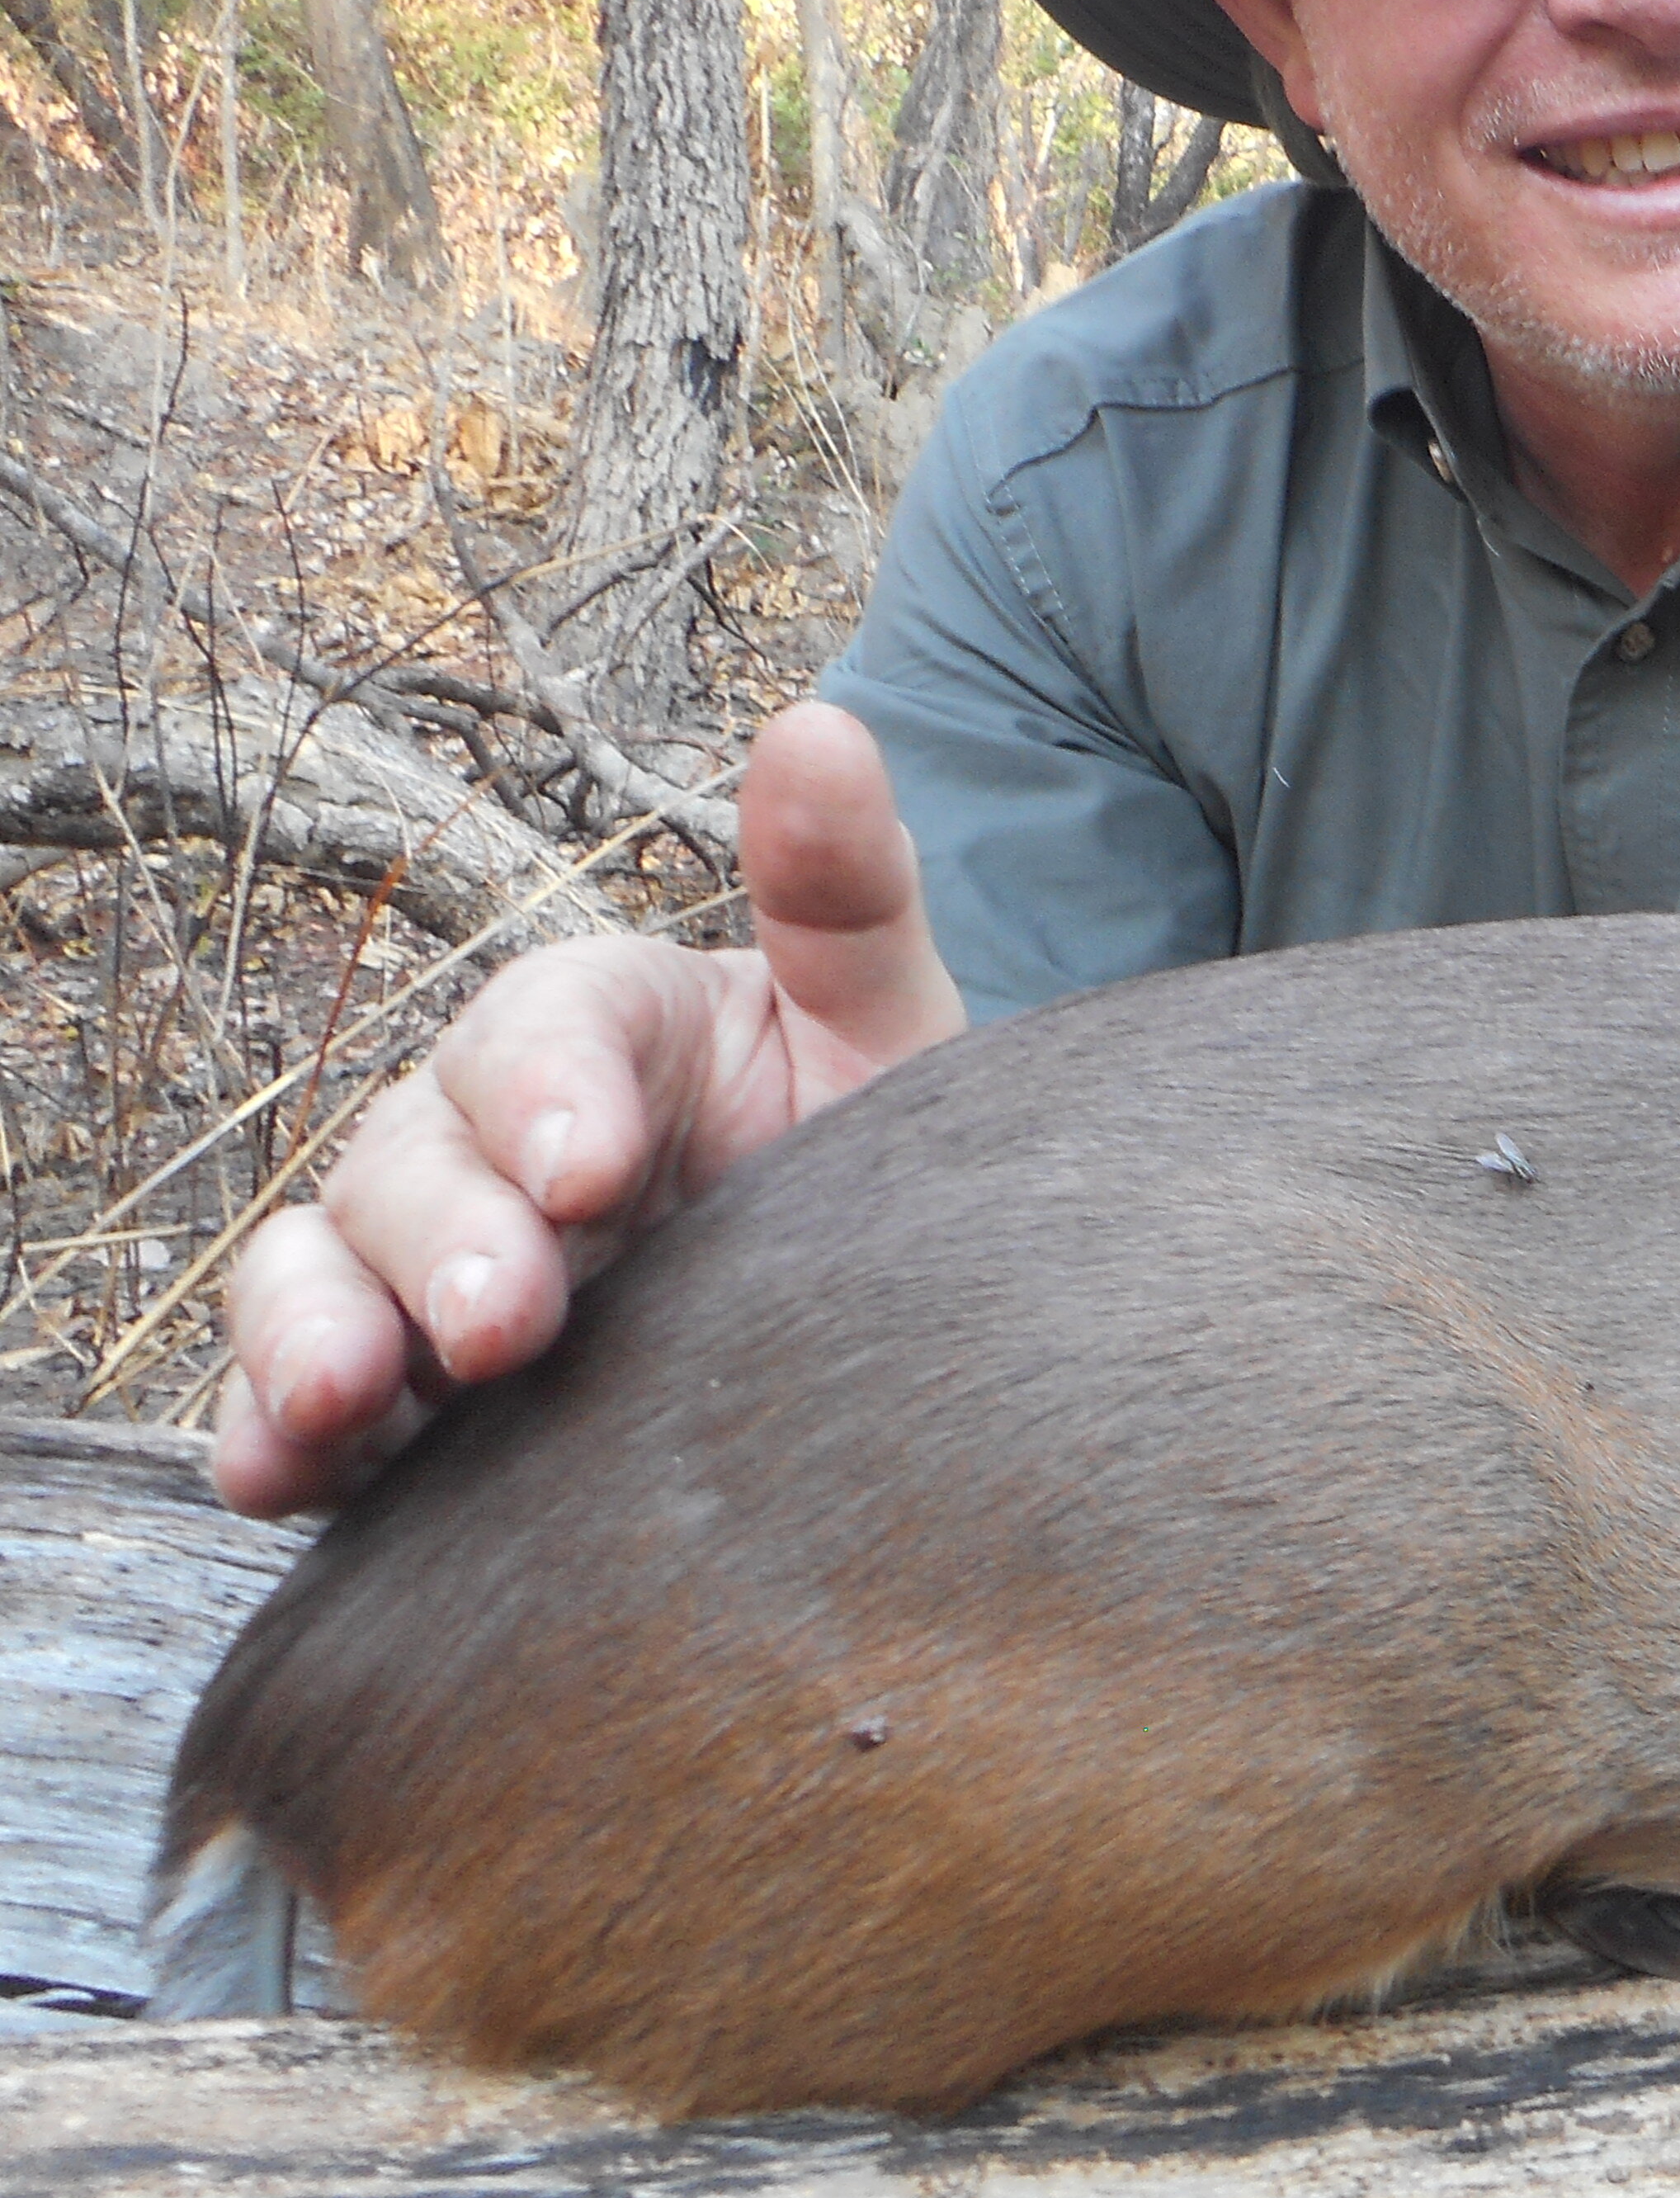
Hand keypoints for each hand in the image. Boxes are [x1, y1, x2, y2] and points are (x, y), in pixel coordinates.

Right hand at [217, 701, 966, 1514]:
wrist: (889, 1320)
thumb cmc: (870, 1149)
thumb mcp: (881, 1028)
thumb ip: (844, 892)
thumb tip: (819, 727)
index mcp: (603, 1034)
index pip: (545, 1029)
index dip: (548, 1090)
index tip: (591, 1166)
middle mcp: (486, 1140)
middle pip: (416, 1158)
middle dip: (448, 1235)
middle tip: (507, 1318)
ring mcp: (428, 1268)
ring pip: (323, 1268)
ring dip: (316, 1327)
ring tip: (349, 1391)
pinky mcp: (397, 1394)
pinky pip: (297, 1403)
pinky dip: (273, 1432)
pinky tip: (280, 1470)